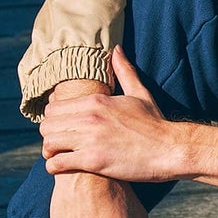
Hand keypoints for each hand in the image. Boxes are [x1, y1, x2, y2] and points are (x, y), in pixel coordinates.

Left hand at [40, 47, 180, 181]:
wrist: (170, 149)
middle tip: (58, 144)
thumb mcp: (140, 93)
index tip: (61, 127)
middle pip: (47, 125)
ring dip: (50, 152)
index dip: (54, 119)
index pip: (54, 107)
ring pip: (49, 143)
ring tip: (58, 156)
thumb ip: (124, 71)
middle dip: (50, 135)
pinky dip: (55, 167)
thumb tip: (116, 49)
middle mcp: (89, 117)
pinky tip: (63, 168)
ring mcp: (90, 139)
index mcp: (96, 101)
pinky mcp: (93, 161)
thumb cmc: (156, 123)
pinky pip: (57, 163)